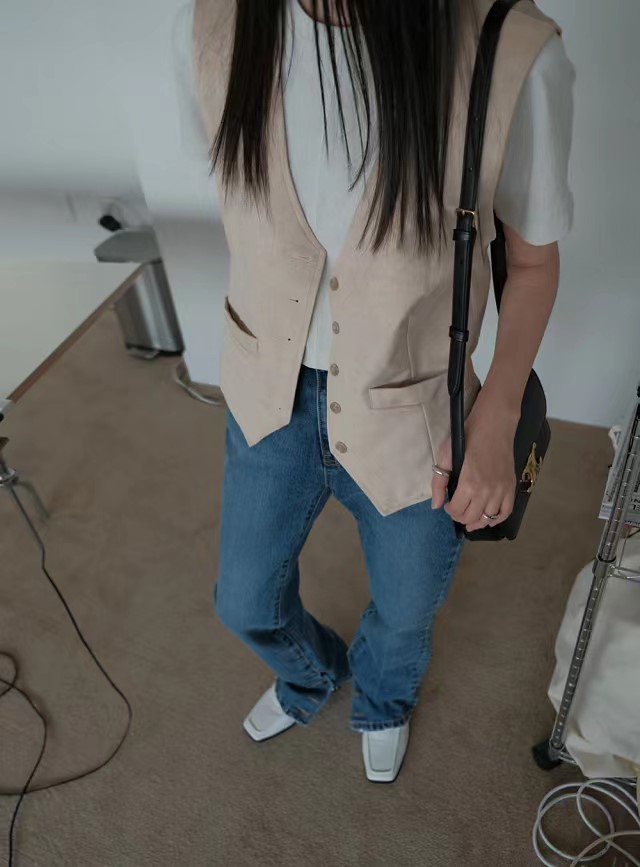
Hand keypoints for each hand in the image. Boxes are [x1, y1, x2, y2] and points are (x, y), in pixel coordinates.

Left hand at [431, 397, 517, 530]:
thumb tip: (436, 506)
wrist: (494, 426)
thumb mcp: (446, 457)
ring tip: (470, 520)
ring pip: (488, 519)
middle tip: (457, 510)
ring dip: (477, 522)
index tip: (447, 504)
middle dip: (460, 517)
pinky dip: (496, 519)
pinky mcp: (511, 487)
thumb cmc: (467, 437)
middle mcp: (487, 492)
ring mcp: (501, 491)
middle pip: (472, 518)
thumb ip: (439, 483)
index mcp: (469, 484)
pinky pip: (506, 512)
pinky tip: (488, 519)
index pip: (456, 510)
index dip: (449, 510)